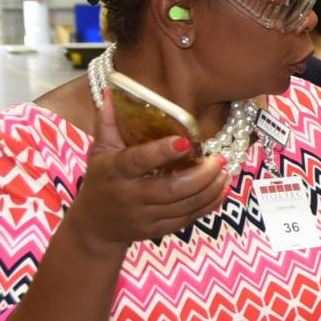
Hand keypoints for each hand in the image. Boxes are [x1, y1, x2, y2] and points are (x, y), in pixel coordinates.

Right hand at [66, 91, 229, 252]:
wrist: (96, 225)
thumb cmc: (101, 180)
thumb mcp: (100, 151)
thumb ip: (108, 123)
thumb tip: (112, 90)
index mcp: (115, 172)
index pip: (139, 161)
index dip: (162, 152)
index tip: (185, 142)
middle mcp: (131, 196)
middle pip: (172, 188)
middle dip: (201, 175)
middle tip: (218, 159)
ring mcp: (146, 216)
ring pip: (185, 205)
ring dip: (210, 189)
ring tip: (224, 171)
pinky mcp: (159, 230)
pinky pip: (189, 218)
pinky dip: (209, 204)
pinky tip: (221, 189)